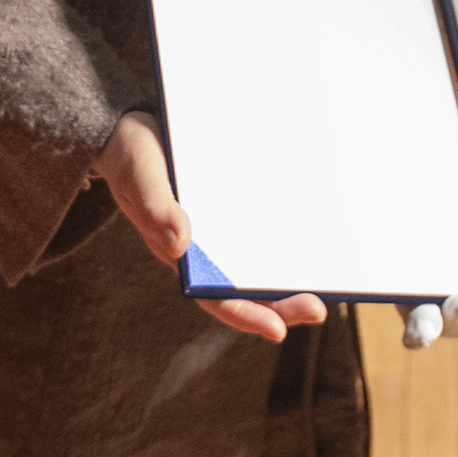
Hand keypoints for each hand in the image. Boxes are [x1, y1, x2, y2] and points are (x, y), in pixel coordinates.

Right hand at [95, 111, 326, 342]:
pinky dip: (287, 235)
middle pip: (246, 287)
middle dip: (282, 304)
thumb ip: (156, 208)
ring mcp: (222, 229)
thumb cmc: (132, 156)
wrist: (129, 127)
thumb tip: (179, 246)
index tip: (277, 330)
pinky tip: (315, 233)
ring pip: (260, 261)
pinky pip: (263, 226)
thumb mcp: (140, 176)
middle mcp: (205, 249)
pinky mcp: (235, 203)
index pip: (216, 296)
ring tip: (329, 284)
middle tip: (318, 310)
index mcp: (180, 254)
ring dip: (291, 276)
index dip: (247, 314)